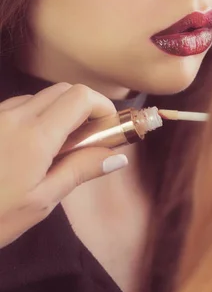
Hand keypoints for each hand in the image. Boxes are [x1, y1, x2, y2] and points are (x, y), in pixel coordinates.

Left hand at [0, 83, 127, 247]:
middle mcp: (15, 117)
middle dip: (84, 107)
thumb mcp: (41, 201)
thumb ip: (80, 170)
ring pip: (40, 97)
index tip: (108, 128)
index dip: (102, 106)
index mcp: (35, 136)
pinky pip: (18, 107)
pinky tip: (32, 148)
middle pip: (63, 90)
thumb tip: (118, 155)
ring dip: (59, 112)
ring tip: (60, 148)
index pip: (80, 97)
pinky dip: (37, 117)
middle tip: (89, 140)